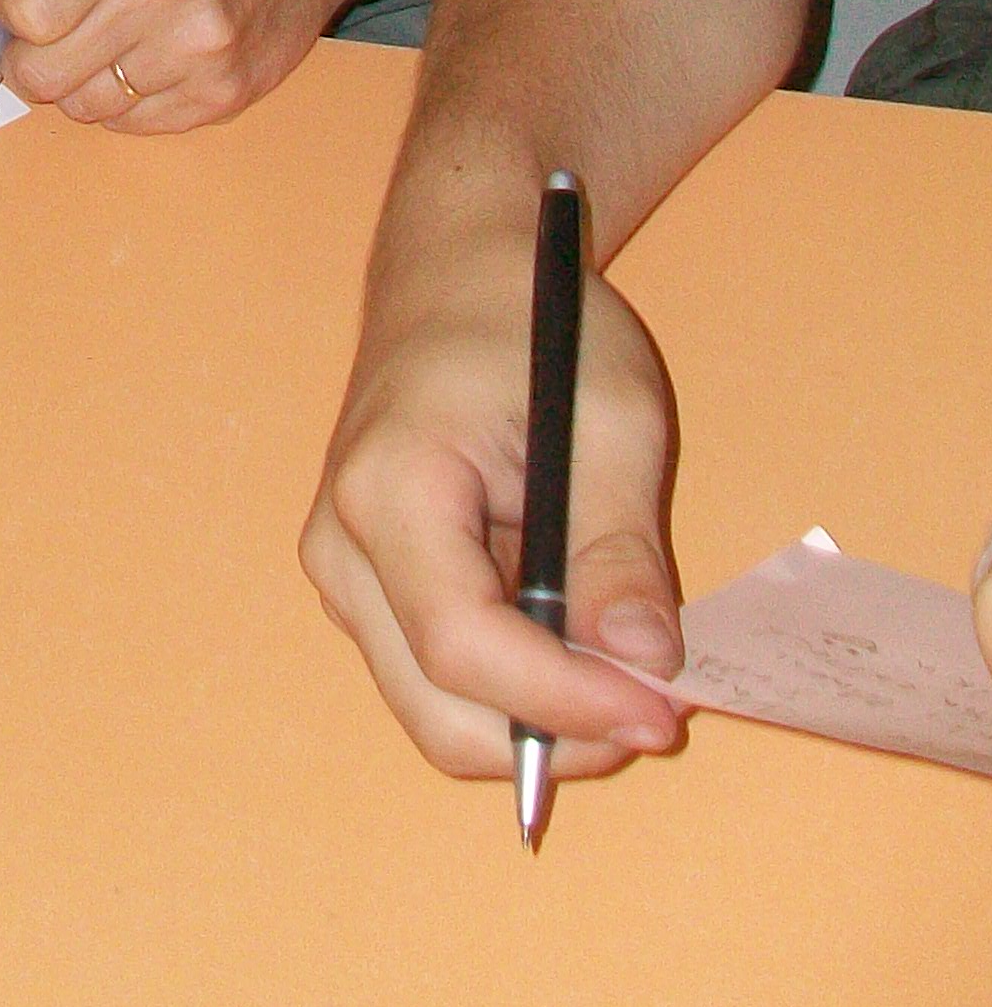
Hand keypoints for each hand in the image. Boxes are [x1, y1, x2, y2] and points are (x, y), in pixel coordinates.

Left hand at [0, 0, 368, 128]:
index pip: (22, 8)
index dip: (13, 10)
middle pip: (41, 75)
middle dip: (35, 57)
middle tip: (62, 27)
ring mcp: (200, 49)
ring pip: (83, 109)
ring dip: (83, 80)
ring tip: (119, 32)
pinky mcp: (226, 94)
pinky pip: (134, 126)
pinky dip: (129, 99)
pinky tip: (156, 53)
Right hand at [302, 223, 687, 780]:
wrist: (457, 268)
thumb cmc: (531, 321)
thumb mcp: (608, 418)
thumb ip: (620, 548)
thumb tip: (646, 666)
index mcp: (390, 491)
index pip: (463, 648)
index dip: (566, 703)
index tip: (664, 713)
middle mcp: (342, 549)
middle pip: (438, 711)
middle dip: (554, 737)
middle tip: (658, 714)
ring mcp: (346, 573)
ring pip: (436, 710)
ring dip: (536, 721)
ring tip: (626, 674)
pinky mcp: (368, 585)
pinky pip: (436, 676)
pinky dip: (514, 689)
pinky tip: (578, 643)